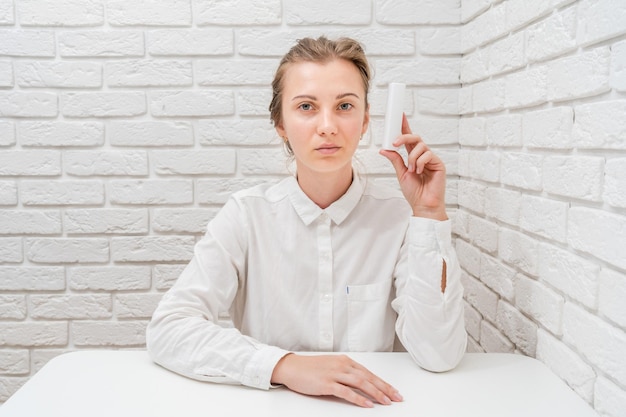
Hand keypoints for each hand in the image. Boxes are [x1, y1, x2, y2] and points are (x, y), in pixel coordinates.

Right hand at [270, 353, 402, 407]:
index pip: (369, 373)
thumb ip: (346, 372)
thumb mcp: (332, 366)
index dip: (383, 382)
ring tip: (386, 402)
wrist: (292, 367)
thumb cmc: (310, 368)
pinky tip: (367, 404)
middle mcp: (342, 365)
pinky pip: (346, 392)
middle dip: (385, 388)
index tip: (394, 391)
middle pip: (368, 377)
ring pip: (361, 383)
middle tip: (397, 397)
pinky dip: (359, 398)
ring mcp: (335, 374)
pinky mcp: (327, 383)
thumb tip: (362, 383)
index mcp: (345, 361)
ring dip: (376, 393)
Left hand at [380, 114, 447, 219]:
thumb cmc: (414, 192)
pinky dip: (420, 162)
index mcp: (413, 156)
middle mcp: (423, 155)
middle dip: (404, 137)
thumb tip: (384, 149)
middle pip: (415, 138)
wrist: (423, 204)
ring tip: (412, 170)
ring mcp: (431, 158)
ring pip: (420, 146)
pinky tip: (420, 171)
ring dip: (412, 157)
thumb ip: (395, 160)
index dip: (405, 126)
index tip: (400, 115)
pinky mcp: (438, 163)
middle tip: (395, 143)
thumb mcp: (401, 174)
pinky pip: (427, 155)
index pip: (409, 138)